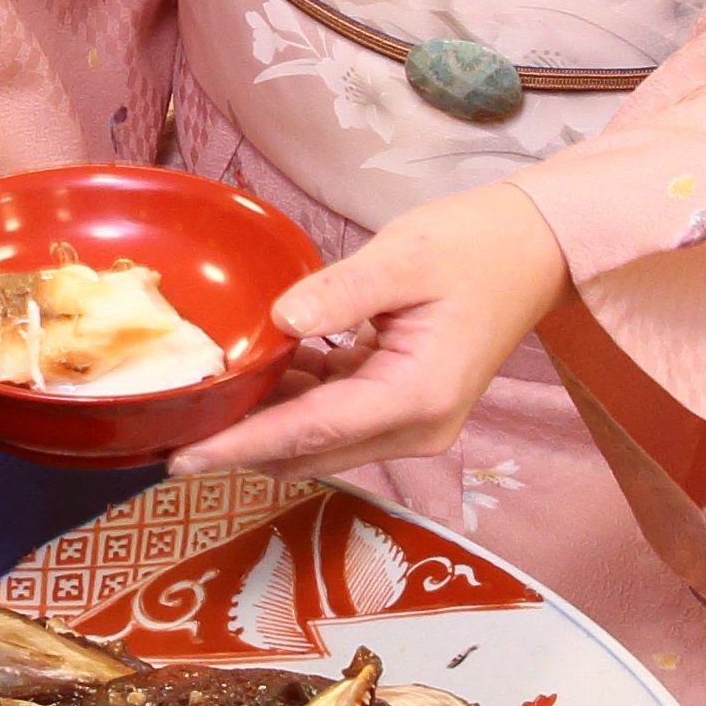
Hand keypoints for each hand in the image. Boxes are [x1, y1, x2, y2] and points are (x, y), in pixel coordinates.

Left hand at [173, 180, 572, 477]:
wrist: (531, 251)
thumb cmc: (473, 248)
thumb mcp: (403, 258)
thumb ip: (340, 292)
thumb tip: (279, 320)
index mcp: (417, 395)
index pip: (311, 430)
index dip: (241, 446)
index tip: (183, 457)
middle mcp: (416, 427)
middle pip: (309, 450)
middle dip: (242, 443)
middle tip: (174, 425)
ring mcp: (412, 425)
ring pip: (318, 441)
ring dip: (266, 423)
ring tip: (206, 396)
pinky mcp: (404, 409)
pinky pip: (335, 418)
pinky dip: (295, 403)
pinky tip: (261, 370)